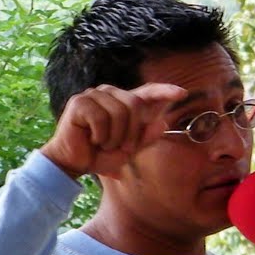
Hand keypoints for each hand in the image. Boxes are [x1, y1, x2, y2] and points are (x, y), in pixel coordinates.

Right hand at [39, 82, 188, 178]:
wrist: (72, 164)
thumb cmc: (100, 155)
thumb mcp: (128, 150)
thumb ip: (145, 138)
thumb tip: (163, 123)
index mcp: (123, 103)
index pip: (147, 92)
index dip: (164, 91)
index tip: (182, 93)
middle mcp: (109, 93)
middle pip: (135, 105)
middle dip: (131, 132)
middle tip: (119, 147)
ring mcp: (94, 95)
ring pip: (119, 112)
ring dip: (114, 137)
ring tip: (102, 143)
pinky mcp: (79, 102)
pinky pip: (101, 118)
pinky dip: (100, 135)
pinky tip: (91, 139)